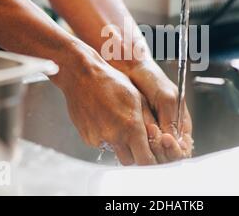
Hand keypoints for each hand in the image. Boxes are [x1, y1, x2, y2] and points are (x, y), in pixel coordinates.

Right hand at [52, 43, 156, 165]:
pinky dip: (107, 139)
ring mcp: (98, 138)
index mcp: (131, 127)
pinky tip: (106, 121)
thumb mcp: (138, 97)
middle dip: (136, 155)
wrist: (82, 76)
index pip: (145, 159)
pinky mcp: (87, 138)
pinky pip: (102, 145)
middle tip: (137, 141)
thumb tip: (156, 137)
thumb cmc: (111, 81)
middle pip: (130, 161)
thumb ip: (148, 121)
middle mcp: (114, 136)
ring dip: (121, 147)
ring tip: (120, 126)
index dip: (151, 159)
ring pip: (115, 154)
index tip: (152, 156)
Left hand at [127, 60, 193, 161]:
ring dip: (151, 146)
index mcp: (181, 124)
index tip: (166, 139)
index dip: (176, 149)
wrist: (130, 71)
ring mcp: (153, 134)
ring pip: (155, 154)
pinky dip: (140, 144)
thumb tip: (173, 142)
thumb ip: (171, 120)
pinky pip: (141, 147)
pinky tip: (137, 132)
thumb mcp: (166, 98)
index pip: (184, 148)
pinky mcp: (138, 134)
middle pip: (169, 156)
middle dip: (162, 148)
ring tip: (146, 129)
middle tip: (154, 134)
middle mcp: (167, 132)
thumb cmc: (151, 79)